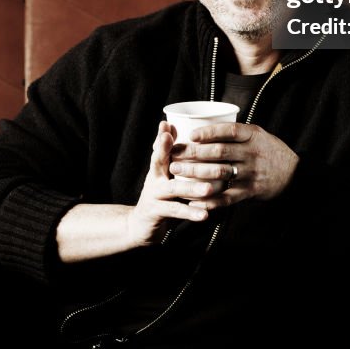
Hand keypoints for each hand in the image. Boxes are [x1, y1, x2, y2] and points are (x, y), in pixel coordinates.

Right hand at [126, 121, 225, 245]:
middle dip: (165, 150)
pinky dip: (191, 213)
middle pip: (158, 162)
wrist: (141, 225)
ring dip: (191, 188)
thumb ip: (168, 150)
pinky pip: (175, 212)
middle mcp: (153, 178)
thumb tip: (172, 123)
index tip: (166, 125)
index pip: (158, 147)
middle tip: (176, 142)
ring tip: (209, 188)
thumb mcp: (162, 173)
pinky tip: (204, 215)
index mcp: (157, 167)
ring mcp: (154, 196)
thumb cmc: (159, 193)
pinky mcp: (156, 213)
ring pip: (173, 189)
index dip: (162, 137)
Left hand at [169, 122, 298, 209]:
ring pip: (220, 173)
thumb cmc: (271, 151)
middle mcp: (251, 153)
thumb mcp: (259, 135)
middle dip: (194, 153)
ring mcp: (251, 172)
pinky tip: (195, 200)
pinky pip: (228, 197)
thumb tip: (208, 126)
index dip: (208, 132)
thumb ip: (238, 132)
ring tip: (178, 174)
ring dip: (196, 174)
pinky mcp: (251, 191)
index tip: (190, 135)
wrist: (294, 174)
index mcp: (252, 135)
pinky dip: (210, 199)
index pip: (228, 131)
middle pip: (219, 152)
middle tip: (175, 154)